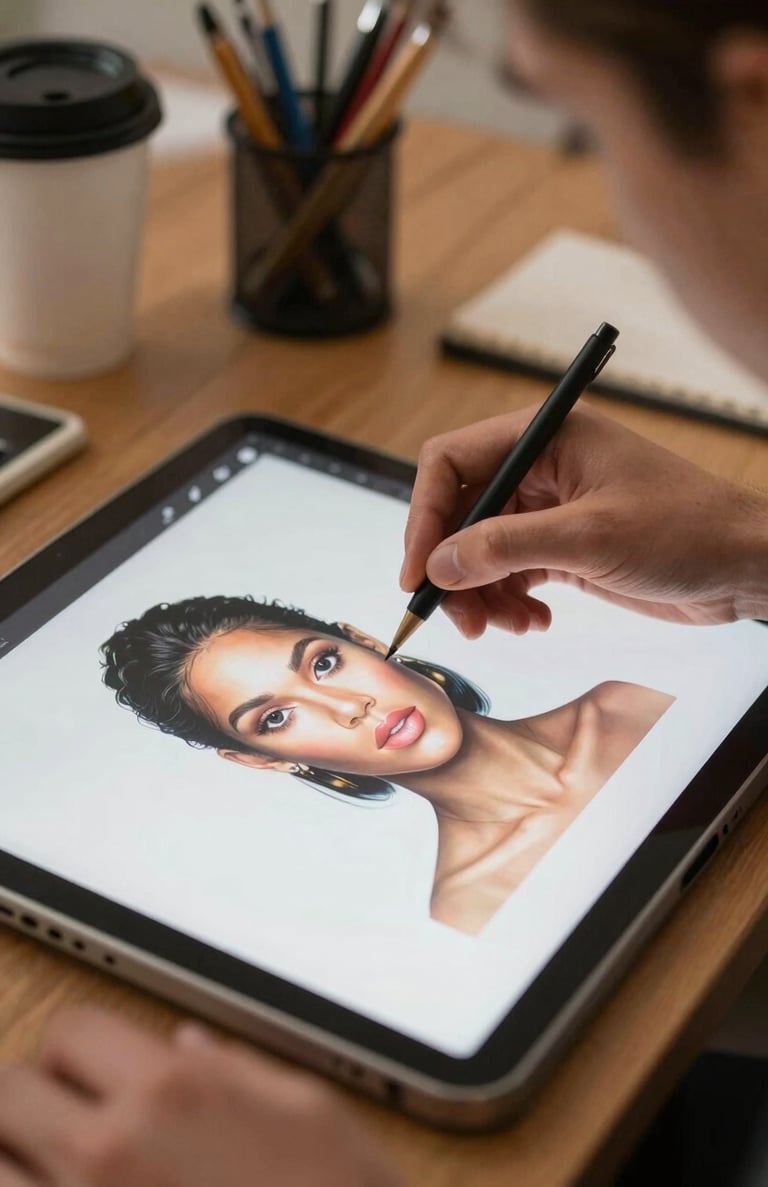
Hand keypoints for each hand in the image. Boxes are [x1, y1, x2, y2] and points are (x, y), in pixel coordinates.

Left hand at [0, 1006, 399, 1186]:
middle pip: (10, 1092)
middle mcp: (110, 1153)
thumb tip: (186, 1047)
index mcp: (173, 1093)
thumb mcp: (308, 1110)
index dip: (81, 1045)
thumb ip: (234, 1069)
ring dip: (18, 1158)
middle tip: (68, 1115)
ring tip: (55, 1165)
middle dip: (35, 1098)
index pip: (70, 1030)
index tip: (93, 1066)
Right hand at [401, 405, 767, 635]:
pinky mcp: (564, 545)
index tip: (418, 572)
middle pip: (461, 513)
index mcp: (545, 437)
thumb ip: (506, 548)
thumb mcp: (589, 538)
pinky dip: (509, 601)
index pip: (451, 462)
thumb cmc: (686, 530)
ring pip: (481, 550)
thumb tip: (438, 566)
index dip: (425, 517)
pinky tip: (532, 621)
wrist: (745, 566)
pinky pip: (510, 572)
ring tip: (507, 625)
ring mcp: (552, 508)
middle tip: (460, 618)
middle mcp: (542, 466)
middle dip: (454, 568)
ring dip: (481, 593)